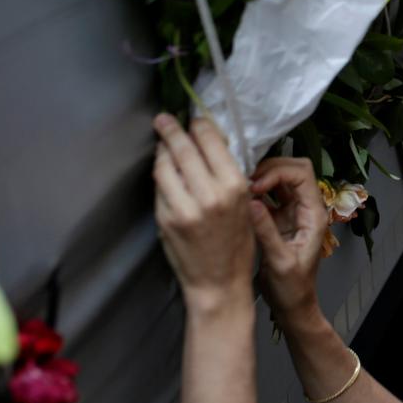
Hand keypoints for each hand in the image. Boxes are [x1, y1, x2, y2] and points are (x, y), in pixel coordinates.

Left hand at [152, 114, 254, 307]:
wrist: (219, 283)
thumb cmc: (237, 244)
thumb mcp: (244, 204)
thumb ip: (226, 175)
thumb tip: (209, 144)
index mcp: (235, 185)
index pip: (211, 141)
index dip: (198, 125)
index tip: (193, 119)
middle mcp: (211, 193)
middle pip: (184, 147)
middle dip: (172, 129)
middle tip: (164, 118)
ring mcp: (185, 206)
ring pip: (166, 164)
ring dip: (162, 149)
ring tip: (161, 140)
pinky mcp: (166, 218)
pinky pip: (159, 186)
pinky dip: (160, 174)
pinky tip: (162, 169)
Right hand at [248, 157, 327, 322]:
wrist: (292, 305)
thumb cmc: (292, 289)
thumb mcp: (280, 262)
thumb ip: (267, 232)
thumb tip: (251, 203)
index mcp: (314, 214)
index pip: (302, 174)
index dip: (277, 173)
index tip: (255, 187)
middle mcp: (305, 207)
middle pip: (292, 168)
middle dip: (268, 168)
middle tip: (244, 182)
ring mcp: (292, 211)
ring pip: (279, 178)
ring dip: (260, 177)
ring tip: (239, 187)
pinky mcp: (278, 218)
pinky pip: (268, 194)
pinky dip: (255, 191)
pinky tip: (239, 198)